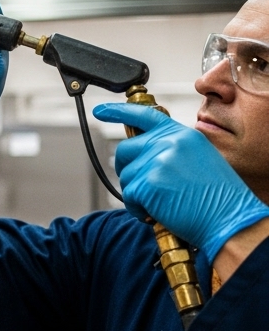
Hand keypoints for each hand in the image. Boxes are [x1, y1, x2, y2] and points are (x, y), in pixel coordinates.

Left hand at [93, 103, 268, 260]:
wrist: (229, 219)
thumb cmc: (218, 197)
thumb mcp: (199, 159)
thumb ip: (172, 150)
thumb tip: (145, 154)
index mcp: (182, 135)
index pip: (144, 115)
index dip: (118, 111)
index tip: (101, 111)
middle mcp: (168, 143)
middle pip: (125, 150)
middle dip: (129, 170)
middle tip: (147, 188)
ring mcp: (156, 161)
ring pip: (125, 176)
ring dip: (137, 194)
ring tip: (163, 202)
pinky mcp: (147, 183)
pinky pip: (128, 196)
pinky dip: (138, 209)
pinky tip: (158, 213)